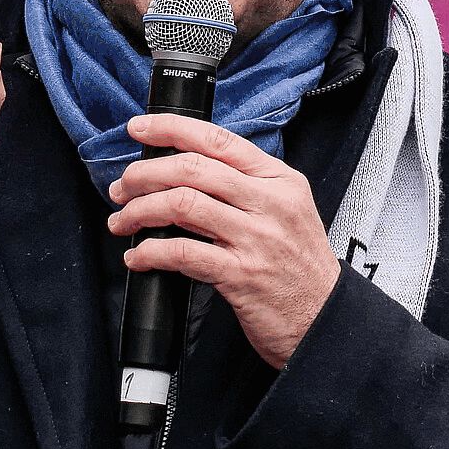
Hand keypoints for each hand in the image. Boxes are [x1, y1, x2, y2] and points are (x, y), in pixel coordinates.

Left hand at [106, 113, 341, 368]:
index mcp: (279, 179)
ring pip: (182, 205)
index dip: (170, 129)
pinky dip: (150, 252)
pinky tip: (138, 257)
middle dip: (144, 174)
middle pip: (192, 169)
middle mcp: (270, 203)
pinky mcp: (241, 275)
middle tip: (122, 188)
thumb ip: (245, 185)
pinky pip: (181, 253)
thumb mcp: (286, 210)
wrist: (325, 318)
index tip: (139, 129)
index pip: (218, 140)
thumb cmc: (299, 265)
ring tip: (123, 221)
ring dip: (140, 211)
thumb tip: (185, 168)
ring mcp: (257, 239)